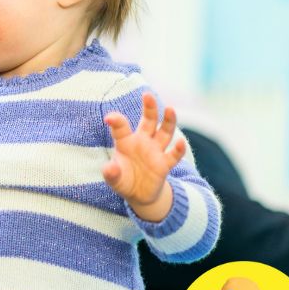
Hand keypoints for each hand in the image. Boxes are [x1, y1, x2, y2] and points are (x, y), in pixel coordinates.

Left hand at [102, 92, 186, 220]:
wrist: (139, 194)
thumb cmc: (123, 180)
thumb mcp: (114, 179)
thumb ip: (111, 173)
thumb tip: (108, 168)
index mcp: (126, 142)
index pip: (121, 128)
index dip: (116, 121)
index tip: (109, 118)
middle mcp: (142, 142)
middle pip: (148, 121)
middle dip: (149, 108)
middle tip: (148, 95)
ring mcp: (155, 151)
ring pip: (164, 133)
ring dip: (168, 121)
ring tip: (170, 109)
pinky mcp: (165, 164)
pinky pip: (173, 155)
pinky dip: (178, 149)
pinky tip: (180, 142)